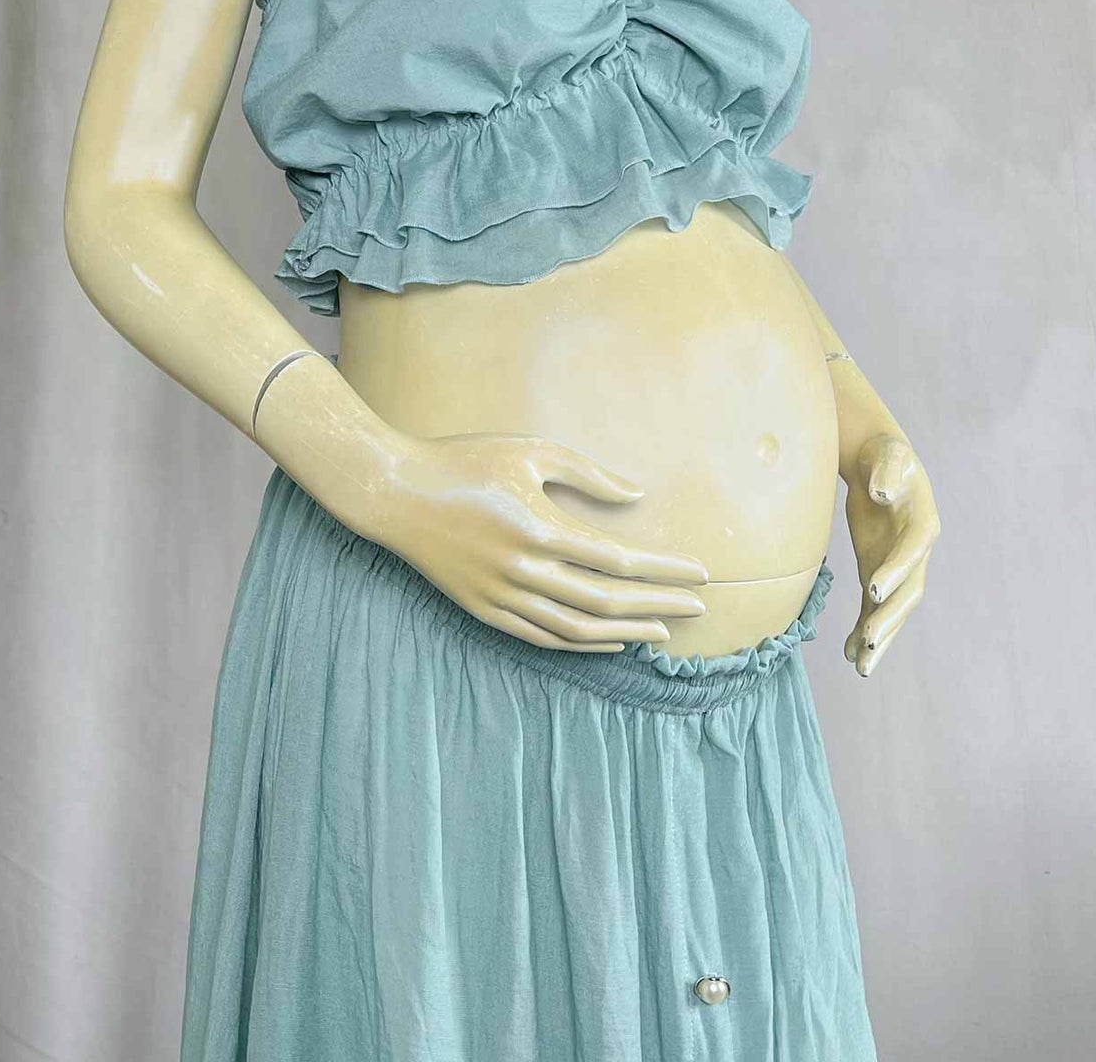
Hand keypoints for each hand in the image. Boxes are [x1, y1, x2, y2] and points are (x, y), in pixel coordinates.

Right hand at [360, 431, 709, 652]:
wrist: (394, 493)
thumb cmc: (464, 460)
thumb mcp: (529, 451)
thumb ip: (586, 473)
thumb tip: (635, 495)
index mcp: (538, 528)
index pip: (618, 561)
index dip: (664, 571)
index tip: (700, 574)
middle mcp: (523, 570)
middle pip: (606, 601)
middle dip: (658, 606)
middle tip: (697, 608)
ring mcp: (500, 596)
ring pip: (575, 629)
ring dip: (624, 632)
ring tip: (660, 632)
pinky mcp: (482, 609)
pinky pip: (540, 637)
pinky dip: (579, 644)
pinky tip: (607, 640)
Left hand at [840, 433, 938, 677]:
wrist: (878, 463)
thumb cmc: (884, 455)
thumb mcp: (888, 454)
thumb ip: (887, 470)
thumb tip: (881, 491)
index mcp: (922, 522)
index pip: (912, 551)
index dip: (897, 570)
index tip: (875, 589)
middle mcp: (915, 552)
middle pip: (908, 591)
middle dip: (891, 618)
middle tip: (870, 642)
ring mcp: (897, 567)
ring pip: (893, 609)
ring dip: (880, 638)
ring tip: (861, 667)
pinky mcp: (878, 572)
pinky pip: (872, 607)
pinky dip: (863, 630)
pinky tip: (850, 654)